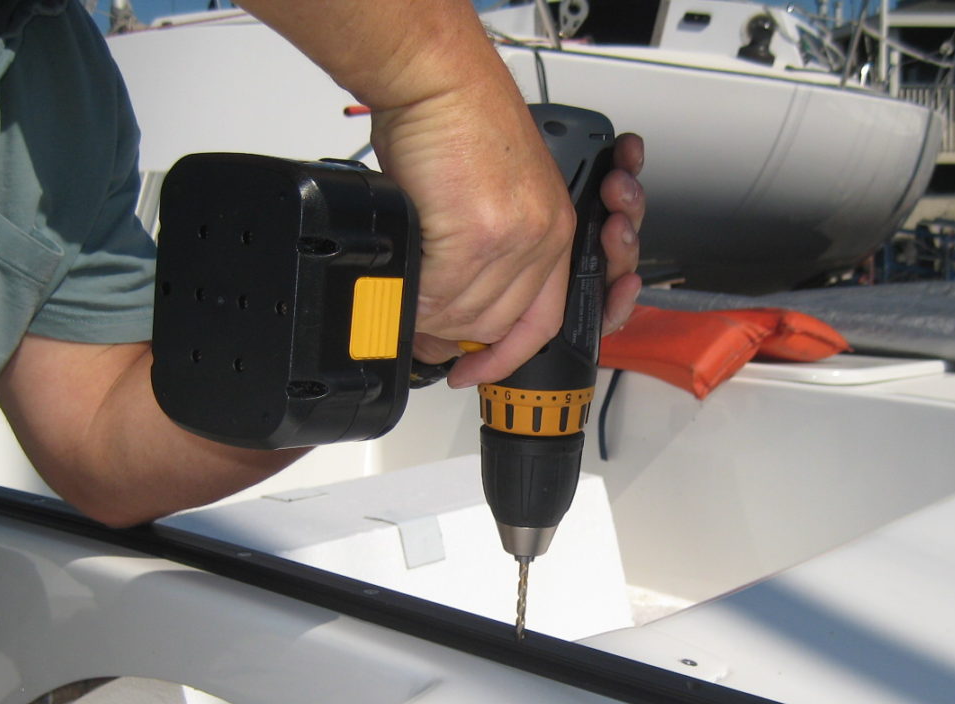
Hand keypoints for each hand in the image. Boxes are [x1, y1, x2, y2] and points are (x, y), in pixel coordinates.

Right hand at [397, 124, 645, 388]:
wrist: (438, 81)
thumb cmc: (458, 123)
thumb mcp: (491, 196)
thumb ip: (482, 256)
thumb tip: (447, 306)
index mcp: (553, 230)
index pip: (544, 320)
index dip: (507, 356)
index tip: (475, 372)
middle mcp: (543, 238)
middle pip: (497, 324)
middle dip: (452, 335)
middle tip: (418, 324)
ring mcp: (515, 239)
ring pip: (466, 316)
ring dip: (428, 317)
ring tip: (404, 297)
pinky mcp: (480, 235)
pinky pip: (440, 295)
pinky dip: (415, 300)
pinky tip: (401, 285)